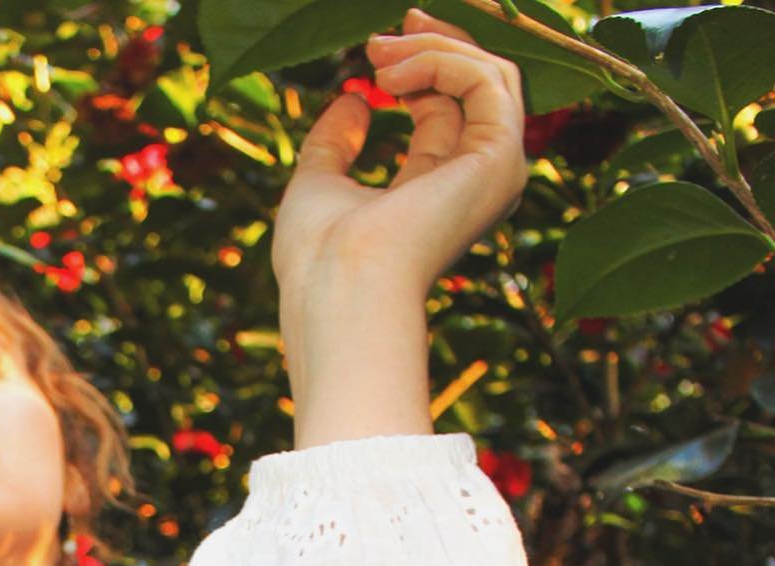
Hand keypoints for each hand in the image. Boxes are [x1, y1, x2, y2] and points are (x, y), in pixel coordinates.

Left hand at [272, 7, 527, 304]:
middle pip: (481, 84)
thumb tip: (355, 96)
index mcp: (436, 192)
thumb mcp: (318, 183)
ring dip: (433, 47)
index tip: (376, 48)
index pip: (447, 108)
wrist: (336, 287)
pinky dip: (441, 62)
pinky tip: (393, 77)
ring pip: (490, 75)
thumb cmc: (318, 257)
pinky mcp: (498, 159)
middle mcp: (475, 183)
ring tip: (379, 52)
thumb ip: (334, 143)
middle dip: (439, 41)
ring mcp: (494, 173)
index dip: (418, 66)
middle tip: (390, 27)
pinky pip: (487, 80)